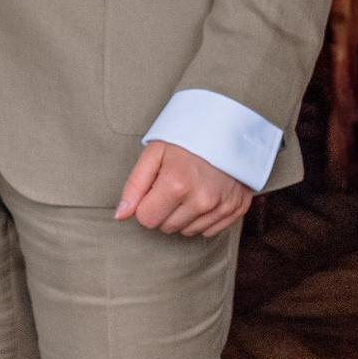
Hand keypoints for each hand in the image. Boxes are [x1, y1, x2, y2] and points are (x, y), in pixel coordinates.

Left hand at [115, 139, 253, 239]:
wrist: (230, 127)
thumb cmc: (187, 138)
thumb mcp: (154, 153)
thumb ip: (134, 186)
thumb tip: (121, 215)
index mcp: (177, 184)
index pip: (147, 219)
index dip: (146, 205)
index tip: (155, 188)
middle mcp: (201, 200)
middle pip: (166, 228)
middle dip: (164, 210)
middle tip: (173, 185)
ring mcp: (222, 206)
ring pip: (187, 231)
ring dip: (183, 215)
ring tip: (190, 188)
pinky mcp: (236, 210)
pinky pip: (208, 231)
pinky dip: (203, 218)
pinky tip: (205, 195)